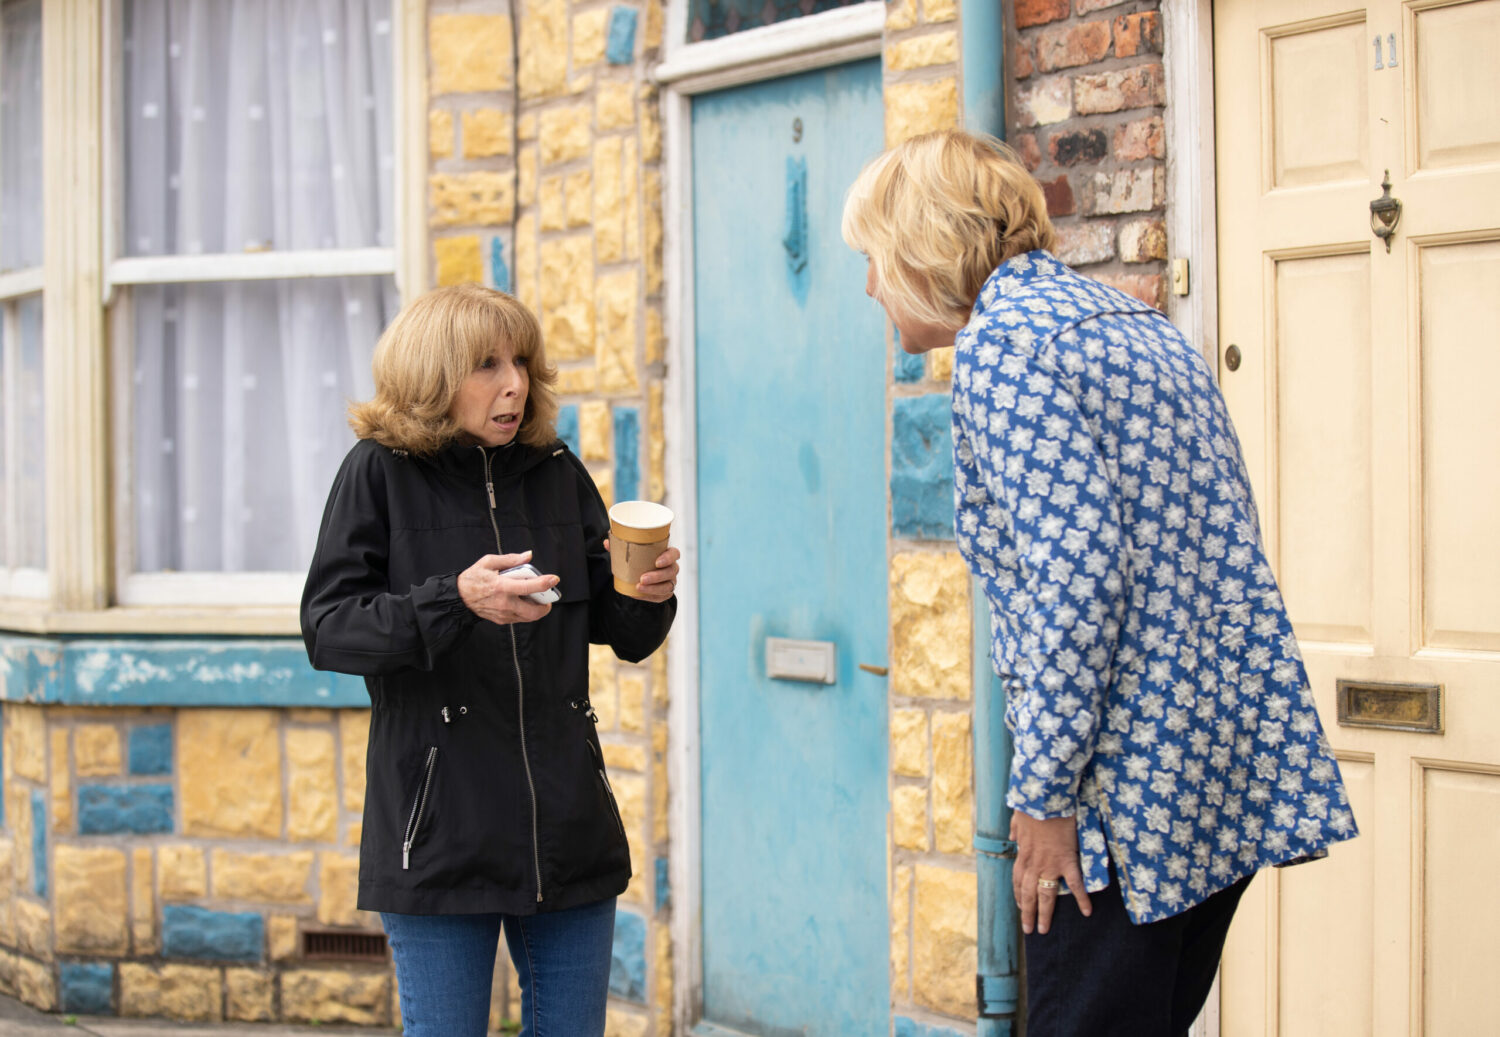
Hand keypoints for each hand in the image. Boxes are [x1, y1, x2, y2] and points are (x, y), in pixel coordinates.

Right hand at [458, 551, 556, 624]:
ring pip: (529, 617)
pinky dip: (526, 611)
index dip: (544, 583)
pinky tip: (524, 601)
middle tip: (548, 596)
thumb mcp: (488, 562)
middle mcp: (504, 603)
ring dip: (537, 609)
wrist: (459, 598)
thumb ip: (510, 559)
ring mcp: (503, 614)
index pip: (528, 587)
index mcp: (501, 587)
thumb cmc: (473, 578)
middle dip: (546, 605)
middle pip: (534, 611)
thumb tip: (528, 556)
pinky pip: (520, 618)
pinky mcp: (502, 620)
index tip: (554, 579)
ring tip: (536, 598)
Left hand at [604, 540, 679, 602]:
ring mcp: (670, 581)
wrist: (639, 573)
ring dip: (654, 588)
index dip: (668, 558)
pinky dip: (649, 597)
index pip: (675, 553)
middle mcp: (671, 567)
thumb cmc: (639, 559)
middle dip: (657, 576)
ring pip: (668, 586)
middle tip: (642, 578)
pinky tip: (638, 594)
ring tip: (639, 587)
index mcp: (666, 554)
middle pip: (671, 571)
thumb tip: (607, 543)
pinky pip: (661, 597)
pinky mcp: (665, 592)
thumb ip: (620, 546)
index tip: (657, 562)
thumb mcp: (631, 551)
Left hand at [1011, 811, 1092, 935]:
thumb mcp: (1018, 817)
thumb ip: (1016, 828)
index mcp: (1023, 854)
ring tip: (1044, 929)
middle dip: (1027, 913)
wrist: (1046, 800)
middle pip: (1028, 894)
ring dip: (1044, 914)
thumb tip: (1012, 836)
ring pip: (1045, 895)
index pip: (1018, 880)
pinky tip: (1086, 912)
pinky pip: (1075, 884)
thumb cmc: (1033, 806)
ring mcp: (1049, 864)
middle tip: (1029, 929)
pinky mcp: (1066, 861)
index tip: (1020, 906)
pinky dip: (1081, 899)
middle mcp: (1033, 863)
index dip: (1018, 895)